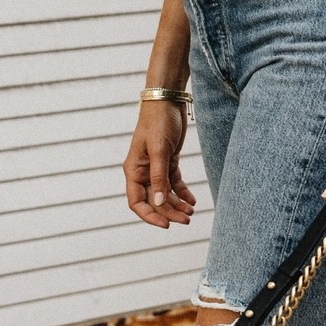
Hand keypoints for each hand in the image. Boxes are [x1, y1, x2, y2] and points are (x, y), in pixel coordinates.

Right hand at [124, 101, 195, 228]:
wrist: (167, 100)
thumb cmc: (158, 122)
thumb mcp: (159, 150)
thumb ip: (159, 177)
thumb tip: (158, 203)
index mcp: (134, 170)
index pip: (136, 202)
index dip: (150, 216)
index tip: (166, 225)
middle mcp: (142, 172)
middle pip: (154, 201)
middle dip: (169, 212)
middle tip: (187, 220)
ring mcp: (155, 168)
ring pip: (164, 194)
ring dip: (177, 205)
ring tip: (191, 212)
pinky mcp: (168, 161)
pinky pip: (173, 184)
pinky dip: (182, 193)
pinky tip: (192, 201)